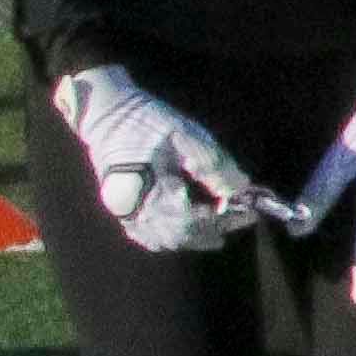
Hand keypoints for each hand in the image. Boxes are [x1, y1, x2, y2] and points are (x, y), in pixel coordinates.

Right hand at [52, 64, 278, 254]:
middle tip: (241, 219)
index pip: (191, 219)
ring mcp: (123, 212)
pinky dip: (171, 238)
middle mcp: (131, 208)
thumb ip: (214, 165)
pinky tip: (190, 234)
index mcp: (147, 188)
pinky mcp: (120, 210)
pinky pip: (146, 236)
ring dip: (195, 237)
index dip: (223, 219)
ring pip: (163, 240)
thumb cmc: (146, 120)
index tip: (249, 212)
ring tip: (222, 229)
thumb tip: (242, 190)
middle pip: (179, 234)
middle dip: (213, 229)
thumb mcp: (186, 136)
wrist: (106, 115)